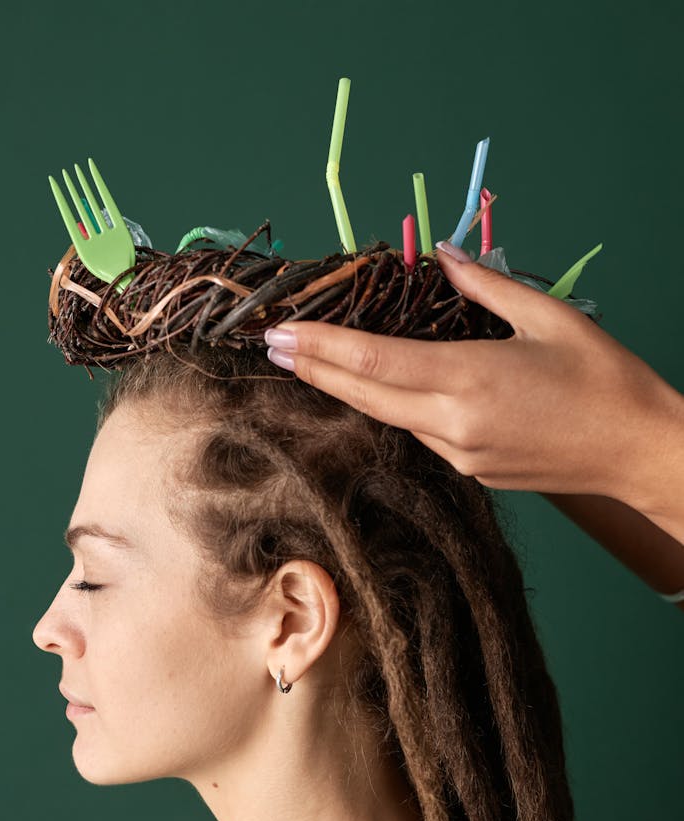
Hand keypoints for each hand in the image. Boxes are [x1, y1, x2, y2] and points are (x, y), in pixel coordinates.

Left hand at [264, 248, 675, 506]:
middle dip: (315, 370)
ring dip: (352, 388)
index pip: (373, 361)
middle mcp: (454, 424)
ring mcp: (461, 455)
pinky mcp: (473, 472)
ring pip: (391, 417)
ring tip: (315, 361)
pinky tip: (383, 389)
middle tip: (273, 346)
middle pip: (366, 395)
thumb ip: (486, 286)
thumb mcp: (548, 317)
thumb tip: (442, 256)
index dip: (320, 347)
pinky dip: (395, 408)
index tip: (279, 334)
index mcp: (469, 379)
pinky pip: (421, 434)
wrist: (639, 451)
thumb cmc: (605, 379)